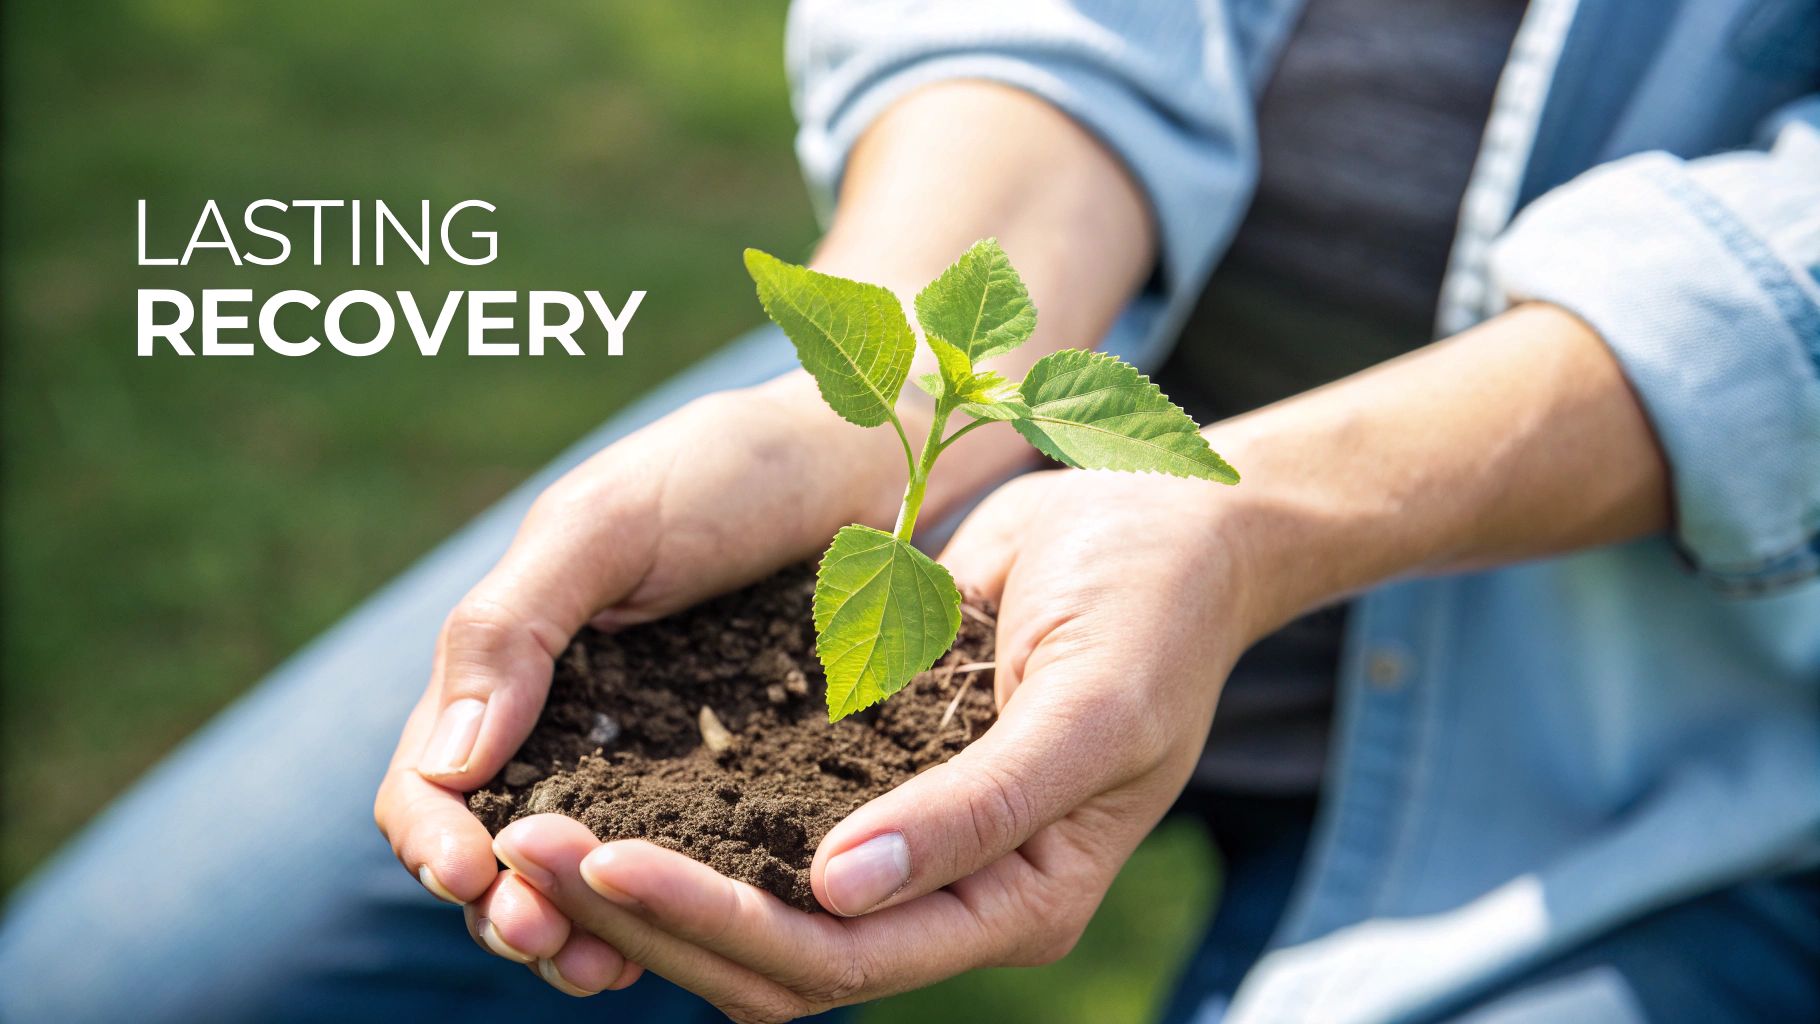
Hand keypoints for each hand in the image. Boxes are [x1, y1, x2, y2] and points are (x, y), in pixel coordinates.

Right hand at [372, 374, 910, 990]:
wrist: (867, 457)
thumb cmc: (731, 469)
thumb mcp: (608, 525)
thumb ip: (515, 628)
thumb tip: (450, 768)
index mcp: (515, 663)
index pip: (432, 778)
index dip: (435, 835)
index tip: (472, 872)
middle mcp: (570, 723)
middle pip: (498, 849)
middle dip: (502, 904)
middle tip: (542, 936)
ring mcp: (650, 759)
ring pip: (582, 876)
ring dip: (572, 930)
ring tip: (597, 969)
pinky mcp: (731, 781)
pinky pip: (678, 864)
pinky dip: (658, 913)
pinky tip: (673, 944)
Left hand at [485, 467, 1248, 1017]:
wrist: (1172, 526)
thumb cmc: (1154, 611)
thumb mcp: (1090, 708)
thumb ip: (980, 808)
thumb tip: (840, 891)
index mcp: (1017, 902)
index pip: (834, 959)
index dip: (714, 921)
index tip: (604, 855)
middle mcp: (950, 894)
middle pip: (769, 956)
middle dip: (647, 912)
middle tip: (527, 846)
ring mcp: (908, 844)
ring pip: (750, 907)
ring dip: (644, 881)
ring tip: (533, 827)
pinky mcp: (874, 781)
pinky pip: (762, 831)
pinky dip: (682, 823)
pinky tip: (597, 784)